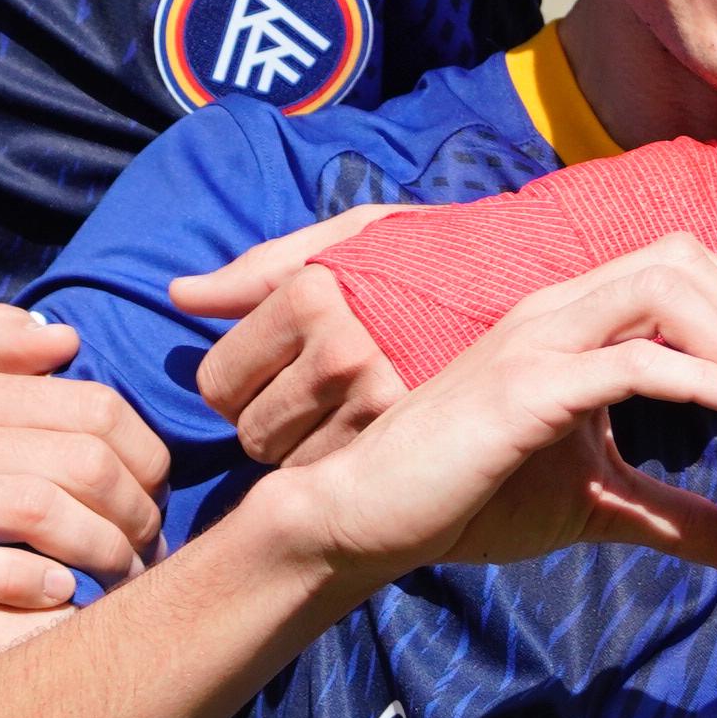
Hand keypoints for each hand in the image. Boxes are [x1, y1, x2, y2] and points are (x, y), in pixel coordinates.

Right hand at [0, 305, 171, 645]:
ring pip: (37, 512)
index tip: (158, 500)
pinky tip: (60, 599)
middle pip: (79, 463)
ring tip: (123, 584)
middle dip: (136, 515)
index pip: (94, 409)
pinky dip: (25, 584)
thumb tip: (68, 335)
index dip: (147, 457)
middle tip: (152, 554)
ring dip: (100, 554)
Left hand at [172, 205, 416, 464]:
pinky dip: (344, 467)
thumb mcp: (352, 240)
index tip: (272, 372)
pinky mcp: (415, 439)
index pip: (218, 381)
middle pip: (250, 432)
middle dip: (268, 421)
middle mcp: (341, 351)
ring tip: (342, 417)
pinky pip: (341, 477)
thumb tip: (181, 296)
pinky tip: (368, 441)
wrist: (535, 284)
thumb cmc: (433, 257)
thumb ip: (261, 269)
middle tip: (310, 399)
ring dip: (305, 449)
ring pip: (291, 464)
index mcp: (312, 295)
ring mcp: (380, 401)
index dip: (236, 383)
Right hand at [287, 237, 716, 579]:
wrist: (365, 515)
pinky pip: (633, 360)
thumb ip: (663, 514)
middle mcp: (557, 311)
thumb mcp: (591, 506)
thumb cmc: (469, 498)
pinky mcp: (527, 388)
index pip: (673, 263)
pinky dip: (700, 379)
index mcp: (571, 321)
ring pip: (662, 283)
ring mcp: (540, 341)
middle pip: (680, 252)